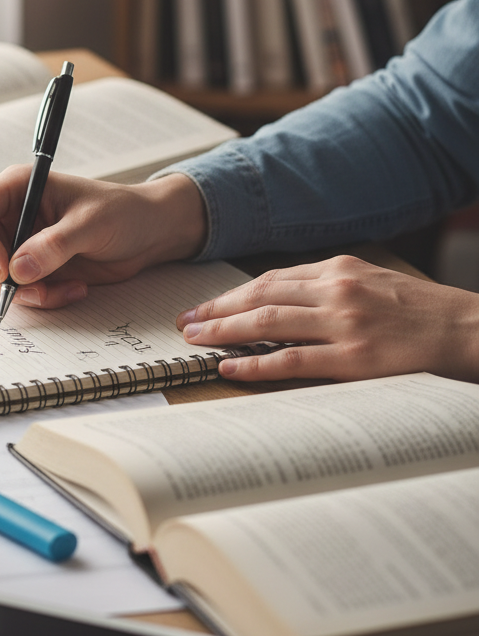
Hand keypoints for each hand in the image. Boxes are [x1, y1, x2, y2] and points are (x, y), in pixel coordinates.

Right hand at [0, 168, 206, 307]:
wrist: (148, 233)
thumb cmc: (123, 212)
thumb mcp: (92, 224)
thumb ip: (54, 245)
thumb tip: (18, 270)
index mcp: (16, 189)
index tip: (6, 271)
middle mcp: (10, 216)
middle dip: (1, 279)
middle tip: (37, 291)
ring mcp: (18, 244)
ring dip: (24, 294)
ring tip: (63, 290)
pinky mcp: (31, 269)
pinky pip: (17, 292)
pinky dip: (40, 300)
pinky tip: (72, 290)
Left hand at [178, 254, 478, 382]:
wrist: (468, 329)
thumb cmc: (418, 310)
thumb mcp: (371, 281)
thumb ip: (326, 287)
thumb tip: (277, 300)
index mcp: (338, 269)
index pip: (270, 279)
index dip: (231, 294)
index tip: (203, 307)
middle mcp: (337, 290)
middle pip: (260, 295)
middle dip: (217, 309)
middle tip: (185, 322)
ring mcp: (345, 323)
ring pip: (268, 321)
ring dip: (225, 331)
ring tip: (195, 340)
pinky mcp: (354, 358)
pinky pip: (292, 359)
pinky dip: (256, 362)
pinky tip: (230, 366)